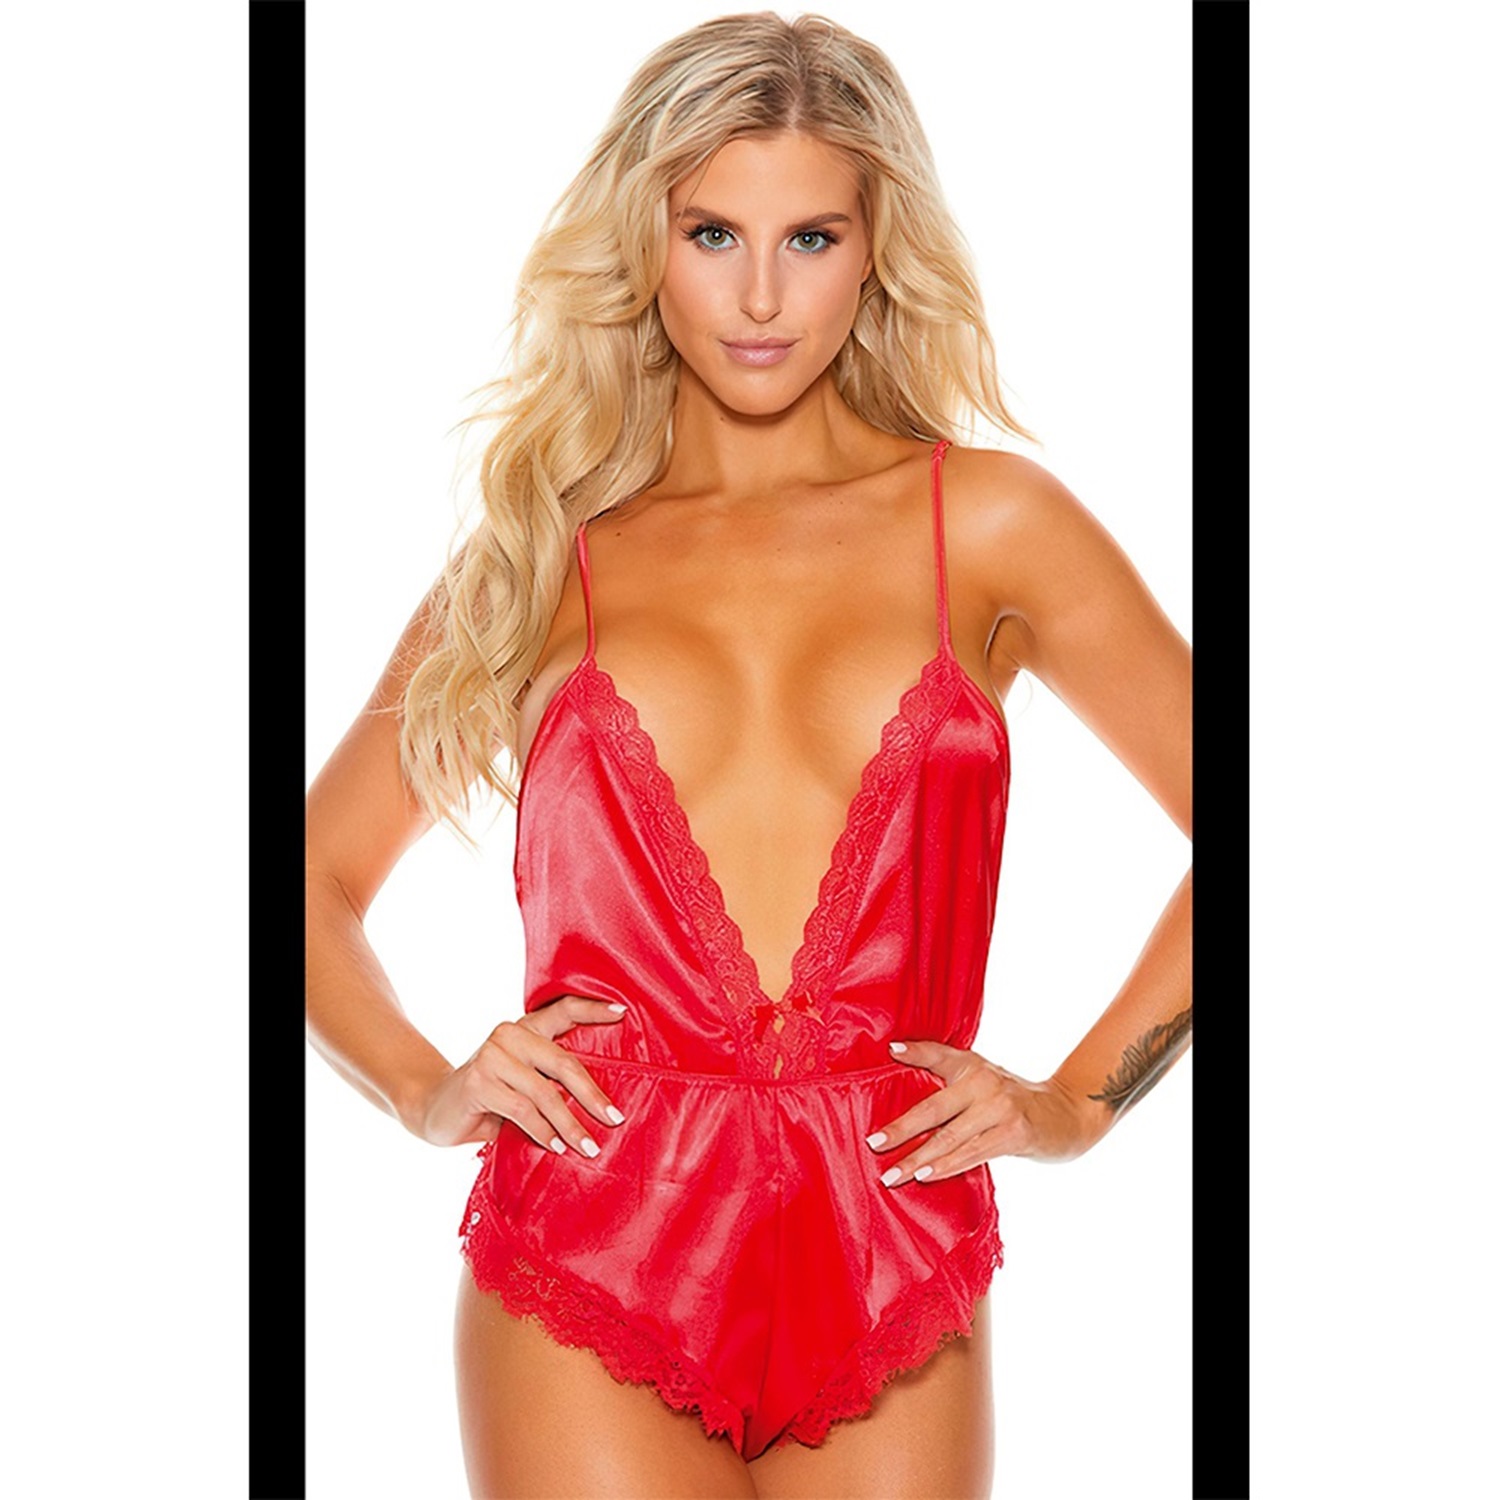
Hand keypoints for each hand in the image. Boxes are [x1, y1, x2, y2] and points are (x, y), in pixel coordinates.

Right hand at [411, 994, 628, 1155]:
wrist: (433, 1108)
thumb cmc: (489, 1100)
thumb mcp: (523, 1085)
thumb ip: (551, 1083)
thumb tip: (602, 1105)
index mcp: (524, 1029)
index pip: (563, 1010)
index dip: (593, 1010)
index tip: (623, 1014)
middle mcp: (509, 1035)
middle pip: (563, 1062)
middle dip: (592, 1095)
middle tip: (614, 1119)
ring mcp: (491, 1056)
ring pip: (545, 1093)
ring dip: (570, 1125)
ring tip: (589, 1147)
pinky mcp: (478, 1081)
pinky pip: (523, 1110)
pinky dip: (543, 1132)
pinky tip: (557, 1147)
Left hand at [866, 1040, 1100, 1183]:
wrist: (1064, 1115)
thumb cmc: (1011, 1099)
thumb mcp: (981, 1078)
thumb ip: (944, 1072)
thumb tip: (896, 1057)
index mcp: (973, 1066)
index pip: (938, 1056)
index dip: (915, 1053)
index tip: (889, 1052)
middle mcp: (985, 1082)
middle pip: (934, 1108)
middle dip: (901, 1129)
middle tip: (873, 1143)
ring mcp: (1000, 1109)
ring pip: (950, 1137)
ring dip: (918, 1159)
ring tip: (892, 1174)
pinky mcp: (1014, 1133)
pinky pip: (972, 1154)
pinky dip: (947, 1166)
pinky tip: (926, 1176)